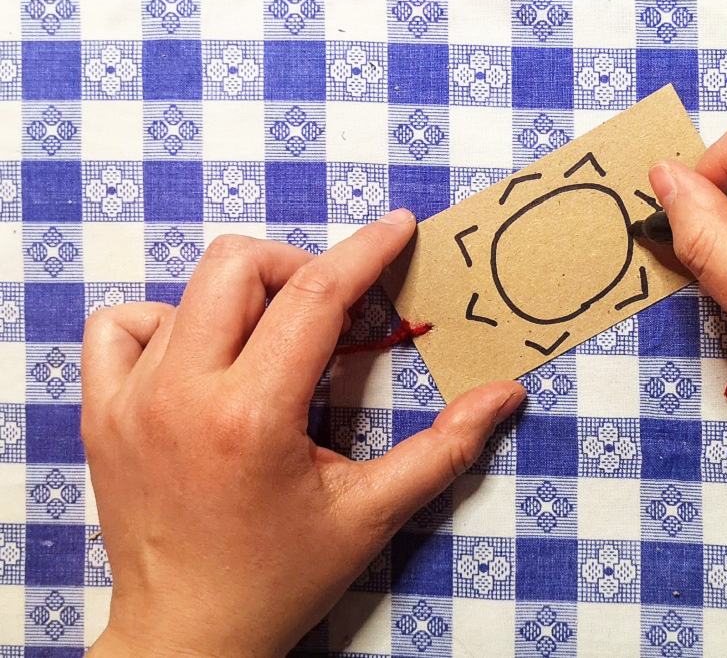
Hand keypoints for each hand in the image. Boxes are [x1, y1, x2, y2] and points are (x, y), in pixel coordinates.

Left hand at [82, 211, 524, 657]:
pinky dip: (168, 323)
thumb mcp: (373, 514)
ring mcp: (131, 402)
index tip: (398, 227)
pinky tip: (203, 361)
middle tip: (333, 312)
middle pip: (237, 264)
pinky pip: (120, 325)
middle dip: (299, 268)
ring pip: (185, 291)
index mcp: (253, 417)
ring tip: (272, 347)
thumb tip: (506, 394)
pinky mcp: (103, 414)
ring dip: (242, 300)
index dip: (366, 250)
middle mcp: (181, 396)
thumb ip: (445, 448)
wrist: (187, 635)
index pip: (315, 296)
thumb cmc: (280, 579)